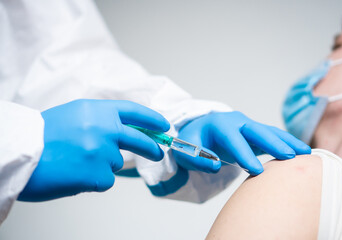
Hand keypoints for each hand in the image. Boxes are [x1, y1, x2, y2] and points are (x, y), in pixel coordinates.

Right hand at [18, 99, 169, 200]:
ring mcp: (103, 152)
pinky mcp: (99, 175)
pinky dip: (93, 180)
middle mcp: (105, 128)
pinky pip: (106, 180)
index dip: (152, 118)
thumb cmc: (43, 135)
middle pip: (140, 139)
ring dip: (101, 164)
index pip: (134, 111)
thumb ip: (101, 119)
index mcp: (97, 110)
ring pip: (116, 162)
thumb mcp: (75, 115)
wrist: (21, 154)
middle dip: (152, 147)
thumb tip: (125, 130)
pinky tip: (75, 174)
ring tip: (75, 161)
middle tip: (158, 152)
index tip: (164, 126)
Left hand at [172, 111, 309, 174]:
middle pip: (257, 130)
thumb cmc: (193, 141)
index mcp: (218, 124)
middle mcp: (236, 121)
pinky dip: (286, 144)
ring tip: (306, 153)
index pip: (232, 138)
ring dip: (287, 142)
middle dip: (273, 143)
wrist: (199, 132)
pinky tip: (301, 153)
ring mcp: (247, 126)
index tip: (256, 171)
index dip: (244, 154)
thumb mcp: (185, 150)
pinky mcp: (255, 134)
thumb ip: (196, 158)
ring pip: (269, 132)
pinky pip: (273, 137)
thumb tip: (215, 165)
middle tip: (289, 157)